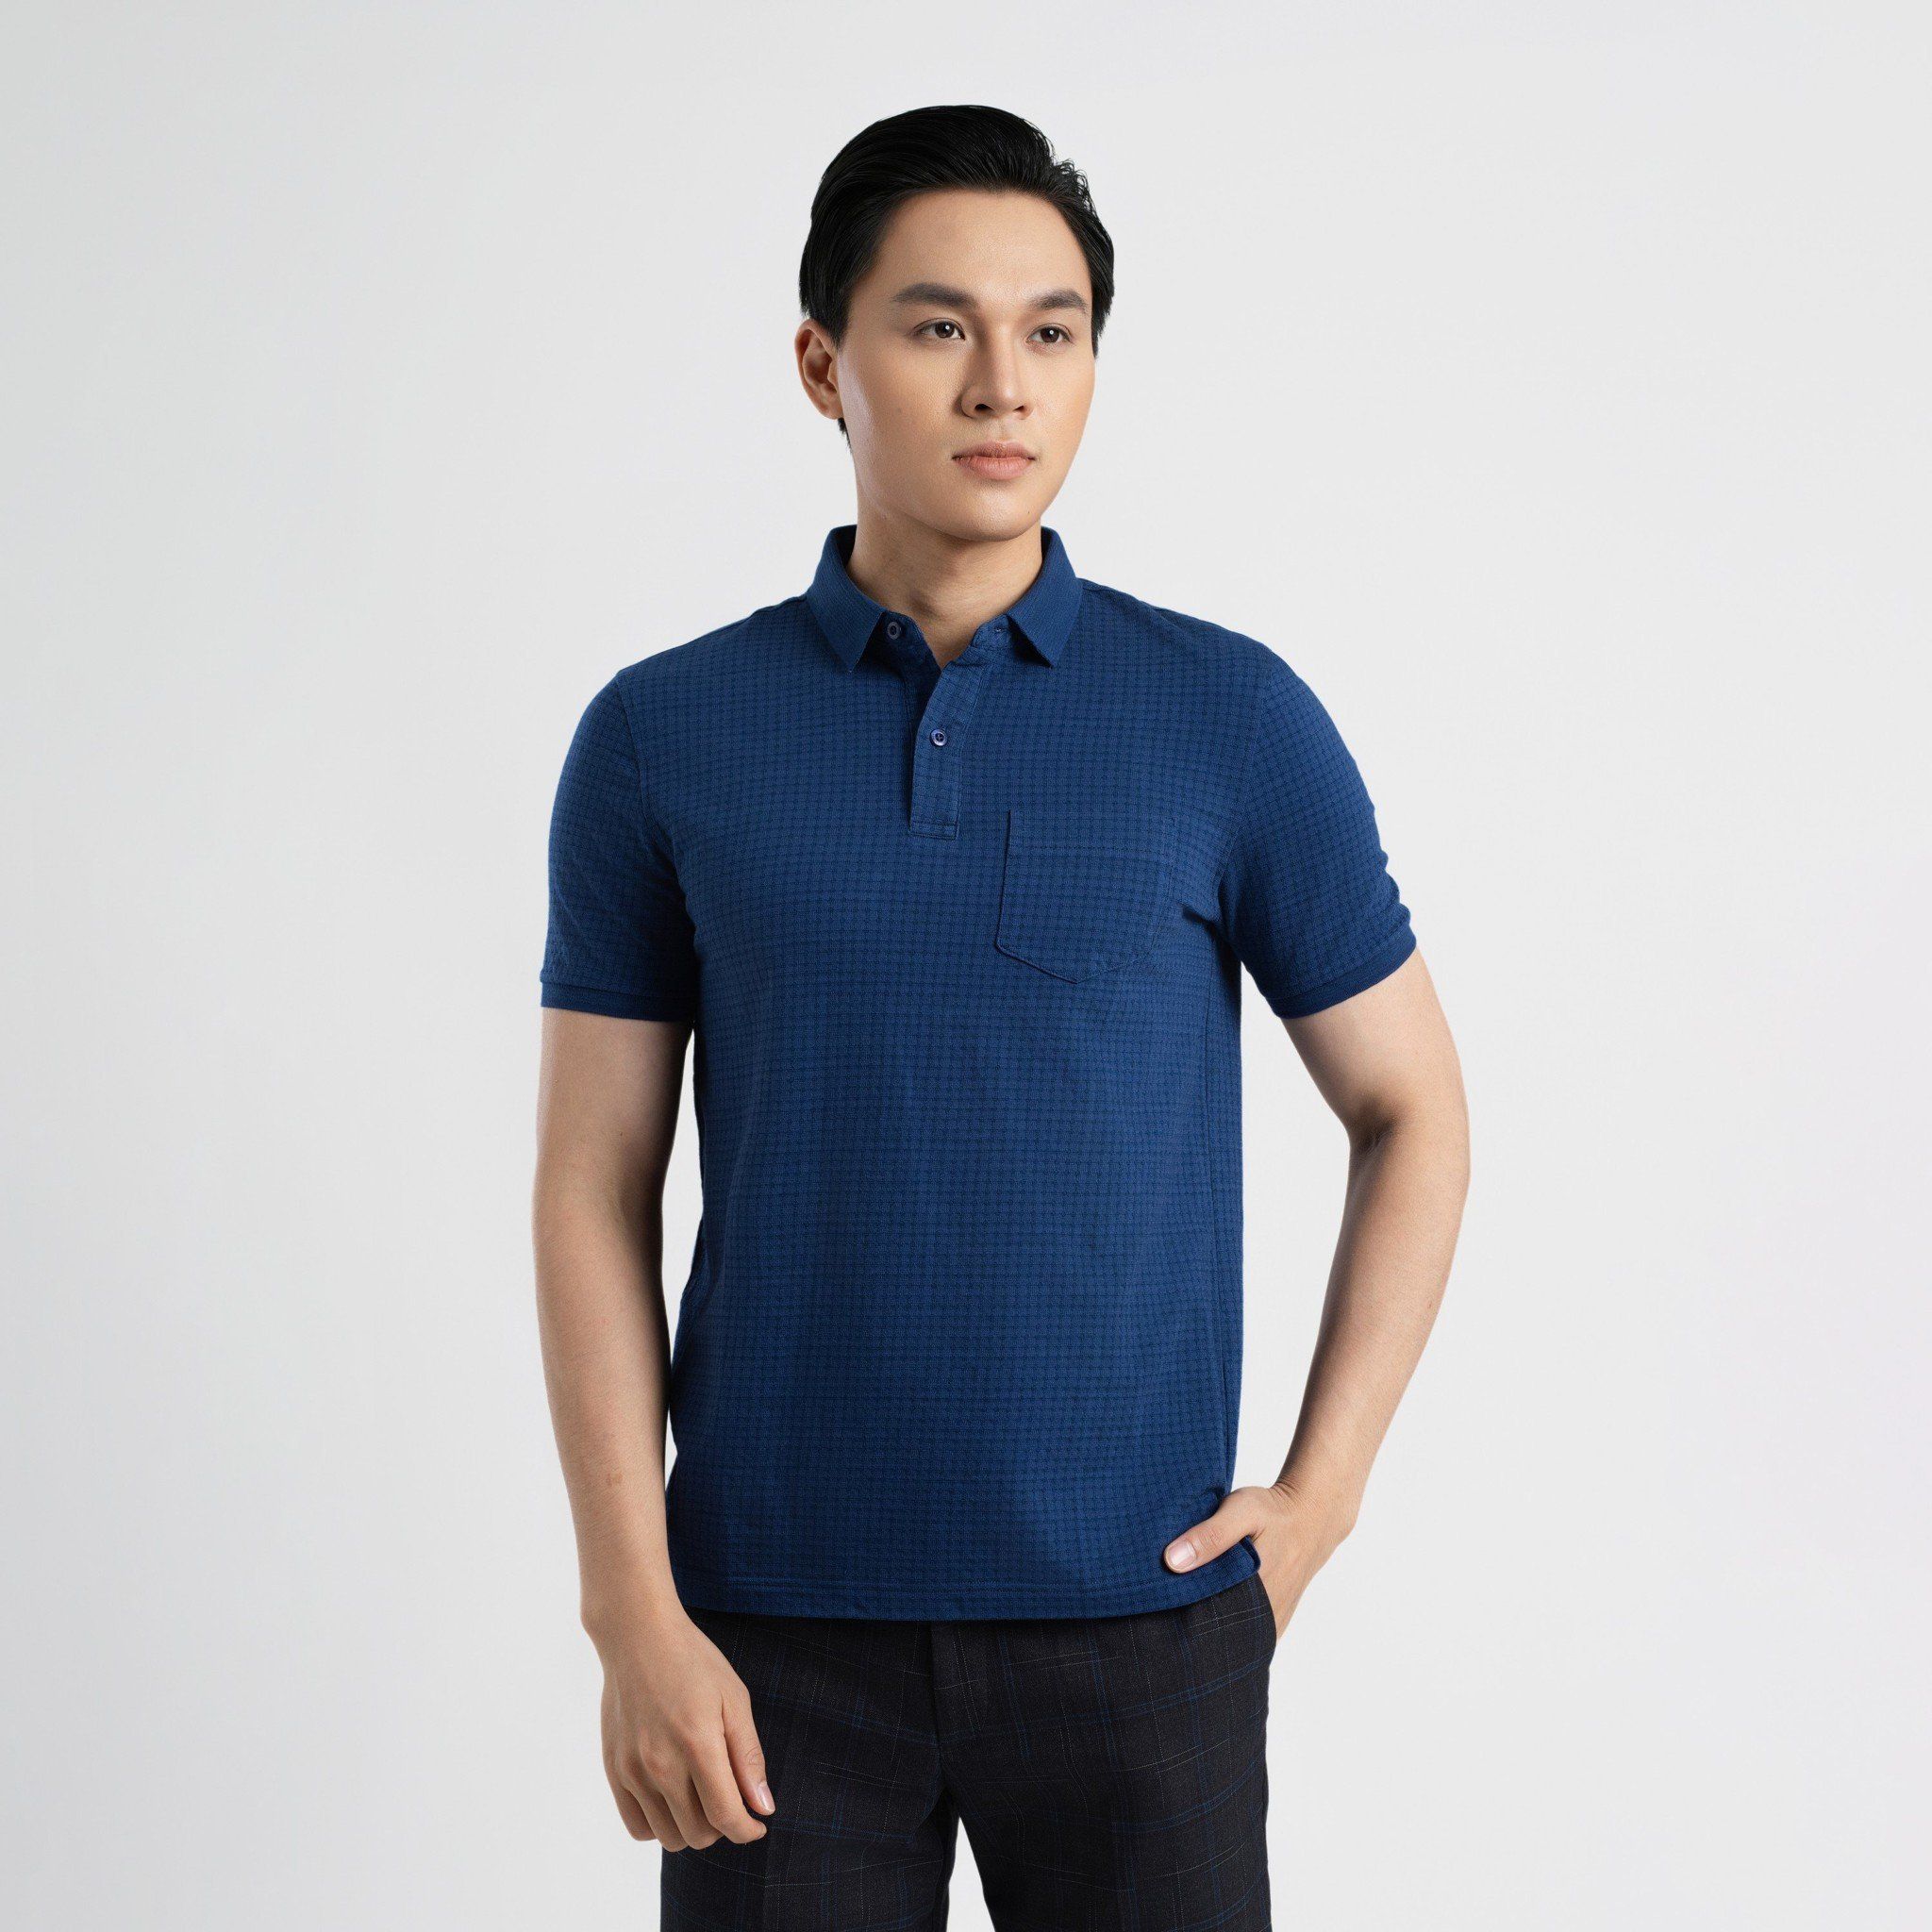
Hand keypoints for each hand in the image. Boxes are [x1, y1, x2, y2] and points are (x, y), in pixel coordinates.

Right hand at [592, 1606, 775, 1850]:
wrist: (637, 1637)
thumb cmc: (693, 1662)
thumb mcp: (734, 1699)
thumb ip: (748, 1758)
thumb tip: (763, 1808)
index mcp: (697, 1744)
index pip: (725, 1816)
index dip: (747, 1830)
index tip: (757, 1824)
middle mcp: (661, 1764)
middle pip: (698, 1833)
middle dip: (723, 1826)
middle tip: (730, 1799)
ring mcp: (632, 1770)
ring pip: (668, 1836)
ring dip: (692, 1828)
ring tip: (702, 1797)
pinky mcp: (613, 1770)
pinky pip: (637, 1826)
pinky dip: (660, 1825)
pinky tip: (673, 1799)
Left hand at [1162, 1479, 1358, 1643]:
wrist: (1313, 1516)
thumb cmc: (1274, 1512)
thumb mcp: (1242, 1510)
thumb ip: (1210, 1535)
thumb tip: (1172, 1562)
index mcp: (1256, 1591)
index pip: (1208, 1620)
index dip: (1180, 1617)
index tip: (1159, 1608)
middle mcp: (1267, 1614)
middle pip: (1219, 1634)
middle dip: (1192, 1627)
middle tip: (1166, 1614)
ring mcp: (1273, 1621)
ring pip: (1234, 1638)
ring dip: (1211, 1629)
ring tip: (1183, 1616)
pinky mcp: (1277, 1620)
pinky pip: (1249, 1635)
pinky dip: (1229, 1629)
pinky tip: (1210, 1614)